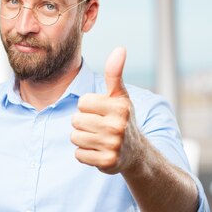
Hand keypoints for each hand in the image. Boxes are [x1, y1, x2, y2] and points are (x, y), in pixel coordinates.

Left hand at [71, 47, 144, 174]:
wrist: (136, 153)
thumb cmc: (122, 118)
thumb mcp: (120, 96)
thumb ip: (115, 73)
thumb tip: (120, 48)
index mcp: (120, 107)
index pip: (82, 103)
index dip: (87, 107)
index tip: (100, 112)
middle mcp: (118, 126)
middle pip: (76, 121)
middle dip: (83, 123)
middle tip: (98, 127)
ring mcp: (113, 145)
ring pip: (75, 138)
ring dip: (82, 139)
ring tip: (97, 138)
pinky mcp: (107, 162)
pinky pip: (79, 155)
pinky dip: (85, 154)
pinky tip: (98, 151)